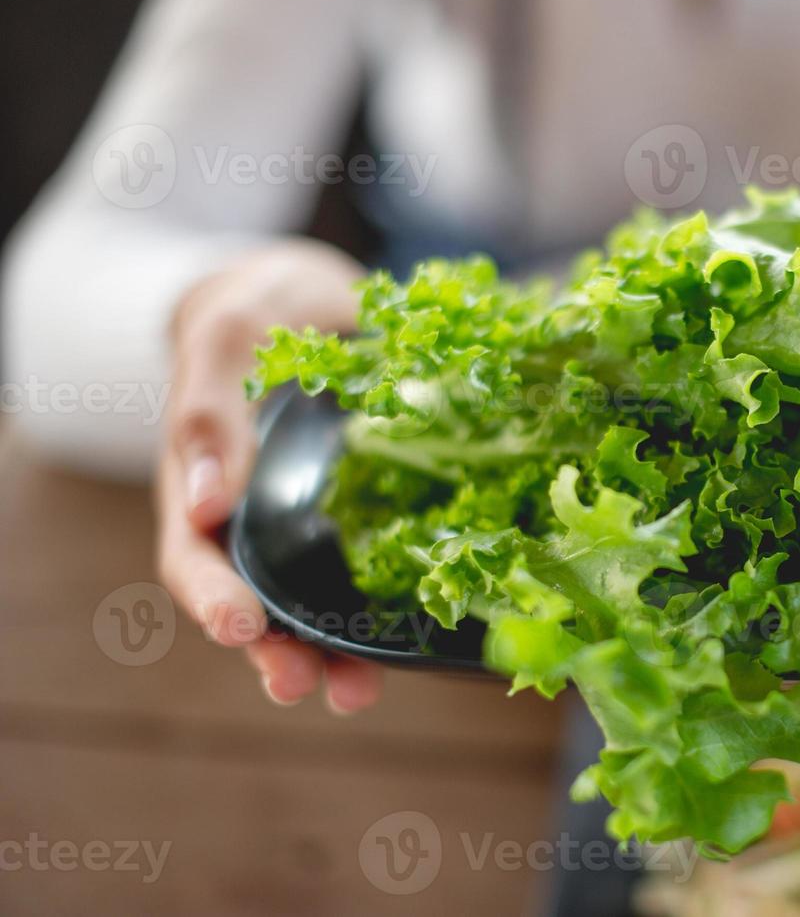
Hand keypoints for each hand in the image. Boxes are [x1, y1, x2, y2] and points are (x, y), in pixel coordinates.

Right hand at [155, 241, 383, 712]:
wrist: (312, 296)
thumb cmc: (259, 307)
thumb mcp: (232, 335)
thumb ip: (211, 410)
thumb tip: (205, 506)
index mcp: (206, 481)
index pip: (194, 557)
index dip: (213, 597)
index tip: (242, 627)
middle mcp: (254, 516)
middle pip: (250, 602)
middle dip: (272, 651)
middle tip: (301, 684)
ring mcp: (309, 522)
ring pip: (310, 604)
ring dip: (329, 652)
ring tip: (356, 693)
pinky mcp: (366, 517)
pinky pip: (371, 573)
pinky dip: (388, 612)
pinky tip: (415, 644)